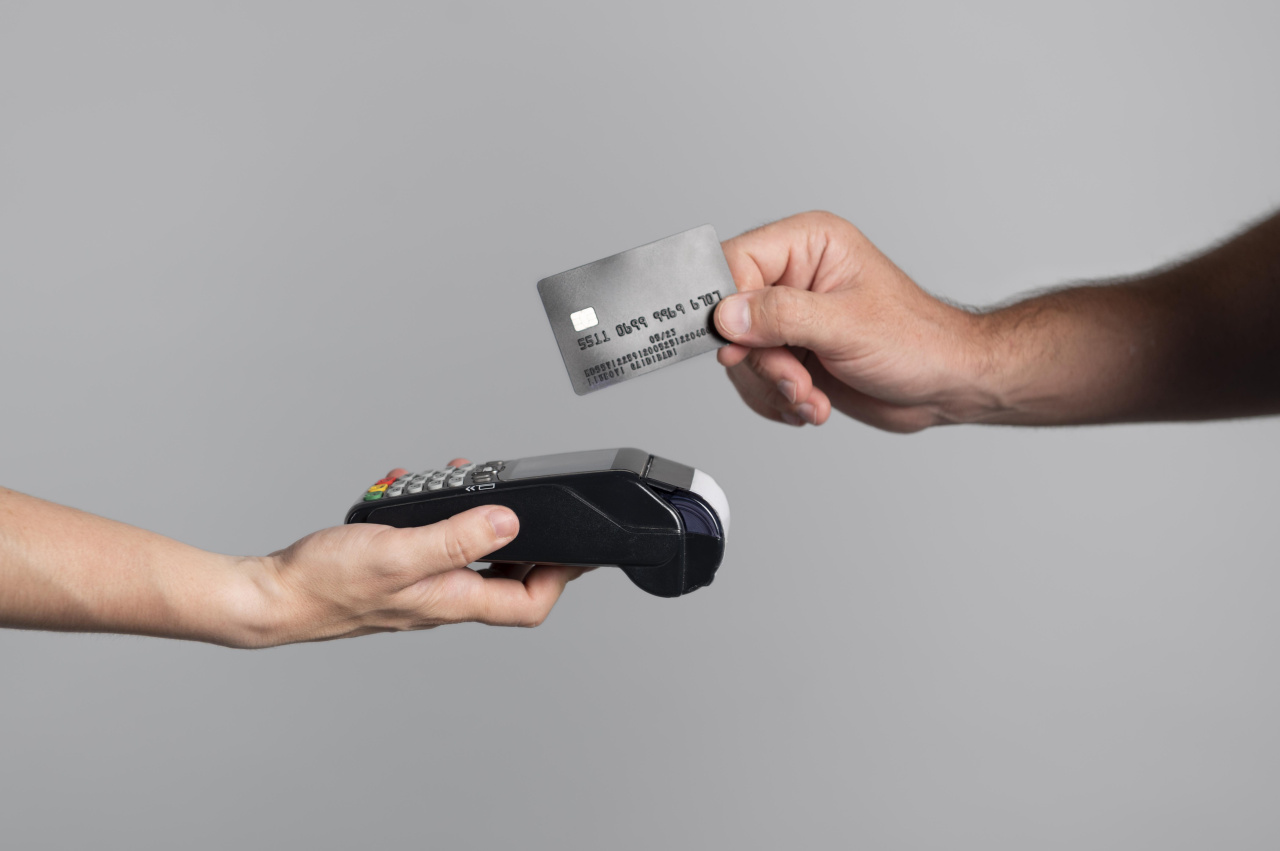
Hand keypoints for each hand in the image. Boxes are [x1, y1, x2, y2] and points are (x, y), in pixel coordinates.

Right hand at [232, 459, 587, 646]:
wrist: (274, 596)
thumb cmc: (327, 583)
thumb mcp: (401, 552)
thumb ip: (457, 537)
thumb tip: (510, 522)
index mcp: (454, 599)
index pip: (528, 604)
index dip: (561, 579)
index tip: (577, 550)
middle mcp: (444, 599)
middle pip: (509, 583)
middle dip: (530, 545)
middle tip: (540, 514)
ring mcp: (423, 589)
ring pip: (474, 561)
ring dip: (485, 526)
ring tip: (480, 492)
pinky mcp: (401, 575)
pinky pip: (441, 549)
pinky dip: (446, 522)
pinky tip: (430, 498)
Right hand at [714, 211, 994, 432]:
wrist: (945, 384)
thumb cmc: (917, 341)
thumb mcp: (846, 326)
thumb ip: (781, 316)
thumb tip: (727, 315)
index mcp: (807, 244)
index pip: (736, 262)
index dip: (728, 308)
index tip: (739, 347)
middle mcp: (793, 276)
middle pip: (731, 317)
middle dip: (761, 361)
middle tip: (796, 380)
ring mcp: (790, 316)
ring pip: (740, 354)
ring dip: (772, 387)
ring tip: (810, 396)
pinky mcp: (791, 352)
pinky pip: (753, 379)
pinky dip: (777, 400)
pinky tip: (811, 402)